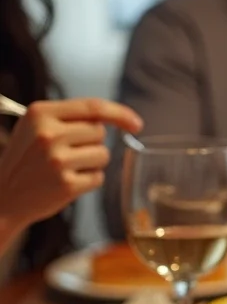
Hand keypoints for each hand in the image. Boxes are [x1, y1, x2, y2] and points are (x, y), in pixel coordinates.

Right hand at [0, 99, 141, 229]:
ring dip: (92, 163)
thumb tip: (117, 119)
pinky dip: (89, 181)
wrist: (4, 197)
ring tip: (66, 168)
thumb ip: (69, 118)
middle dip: (91, 143)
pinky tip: (67, 182)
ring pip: (103, 155)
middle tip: (67, 153)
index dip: (120, 113)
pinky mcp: (66, 184)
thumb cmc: (26, 161)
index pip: (93, 106)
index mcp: (40, 114)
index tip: (137, 124)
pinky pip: (98, 178)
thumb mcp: (36, 128)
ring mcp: (57, 160)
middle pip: (100, 132)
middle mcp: (48, 134)